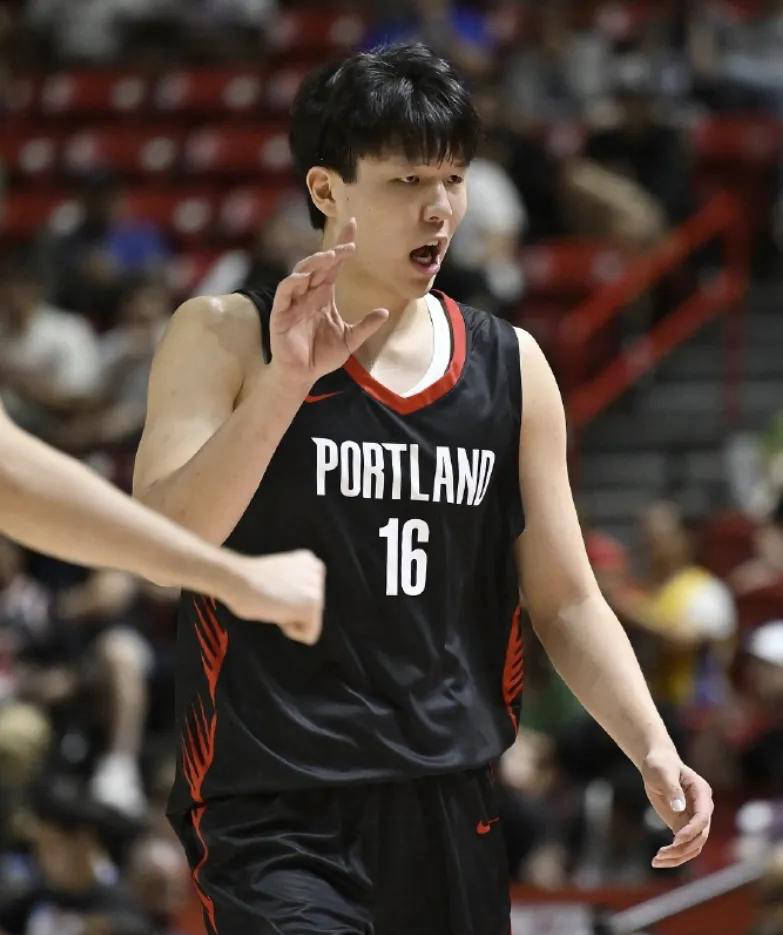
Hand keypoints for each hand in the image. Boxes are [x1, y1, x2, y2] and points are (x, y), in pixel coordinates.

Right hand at [220, 549, 325, 645]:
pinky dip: (291, 631)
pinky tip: (278, 610)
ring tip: (273, 600)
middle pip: (310, 612)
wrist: (236, 579)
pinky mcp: (314, 602)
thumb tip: (294, 604)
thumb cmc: (244, 585)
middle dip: (287, 611)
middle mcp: (316, 570)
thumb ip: (290, 590)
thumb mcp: (275, 582)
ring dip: (287, 618)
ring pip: (309, 623)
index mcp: (308, 561)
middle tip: (269, 595)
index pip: (308, 599)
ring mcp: (317, 586)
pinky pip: (310, 635)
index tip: (270, 589)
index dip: (285, 603)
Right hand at [268, 218, 388, 388]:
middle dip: (332, 251)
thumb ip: (365, 326)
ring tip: (330, 256)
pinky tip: (304, 277)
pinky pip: (284, 292)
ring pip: (301, 273)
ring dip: (314, 262)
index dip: (342, 245)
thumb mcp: (350, 340)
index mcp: (324, 295)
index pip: (334, 265)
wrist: (303, 376)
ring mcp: (293, 302)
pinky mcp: (280, 314)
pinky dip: (292, 282)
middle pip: (318, 264)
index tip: (353, 226)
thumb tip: (385, 311)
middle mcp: (308, 293)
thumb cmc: (322, 356)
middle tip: (349, 245)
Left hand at [641, 748, 713, 868]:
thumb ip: (672, 788)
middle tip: (662, 854)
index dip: (692, 830)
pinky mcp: (683, 825)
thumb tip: (679, 808)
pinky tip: (657, 860)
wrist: (657, 764)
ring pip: (693, 846)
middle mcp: (702, 809)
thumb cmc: (661, 764)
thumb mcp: (663, 772)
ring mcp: (694, 819)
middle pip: (700, 836)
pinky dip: (672, 854)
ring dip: (677, 856)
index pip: (703, 817)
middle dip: (683, 848)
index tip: (677, 839)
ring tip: (656, 861)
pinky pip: (683, 845)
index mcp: (702, 792)